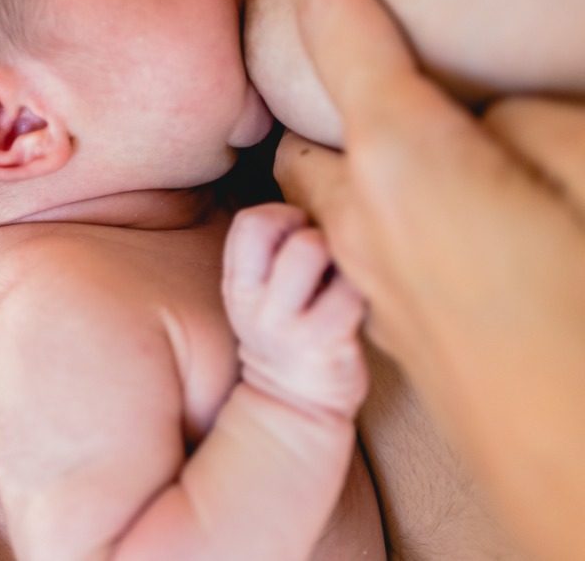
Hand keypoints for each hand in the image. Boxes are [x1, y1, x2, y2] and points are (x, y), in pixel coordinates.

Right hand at [223, 203, 367, 418]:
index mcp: (238, 283)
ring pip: (314, 248)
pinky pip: (351, 289)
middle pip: (280, 225)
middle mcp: (254, 303)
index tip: (300, 238)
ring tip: (343, 278)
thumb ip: (273, 250)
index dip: (283, 216)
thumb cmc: (292, 331)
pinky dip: (361, 289)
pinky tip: (358, 306)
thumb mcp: (262, 293)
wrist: (296, 402)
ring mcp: (286, 325)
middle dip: (314, 230)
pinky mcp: (323, 342)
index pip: (250, 222)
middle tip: (326, 257)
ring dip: (340, 255)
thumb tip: (319, 197)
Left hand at [272, 0, 584, 560]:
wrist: (581, 476)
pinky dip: (371, 213)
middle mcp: (360, 220)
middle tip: (351, 53)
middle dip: (308, 85)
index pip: (340, 29)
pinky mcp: (394, 331)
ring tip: (403, 140)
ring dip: (341, 157)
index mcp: (405, 162)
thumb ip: (526, 121)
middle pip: (304, 128)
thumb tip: (482, 117)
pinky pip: (356, 249)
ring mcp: (370, 284)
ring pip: (323, 194)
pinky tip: (437, 219)